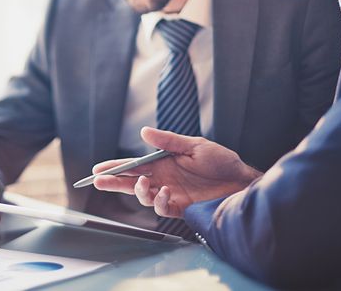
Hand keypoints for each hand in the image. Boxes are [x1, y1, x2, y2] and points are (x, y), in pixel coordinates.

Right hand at [93, 127, 261, 217]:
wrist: (242, 182)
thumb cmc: (221, 161)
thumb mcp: (194, 145)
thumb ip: (168, 141)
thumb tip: (143, 132)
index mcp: (163, 162)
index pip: (133, 165)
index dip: (115, 167)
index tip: (98, 169)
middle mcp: (163, 179)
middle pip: (131, 182)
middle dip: (114, 182)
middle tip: (99, 181)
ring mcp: (171, 194)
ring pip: (144, 197)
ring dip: (138, 191)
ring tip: (142, 184)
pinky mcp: (181, 207)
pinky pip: (162, 208)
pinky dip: (159, 201)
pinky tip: (164, 193)